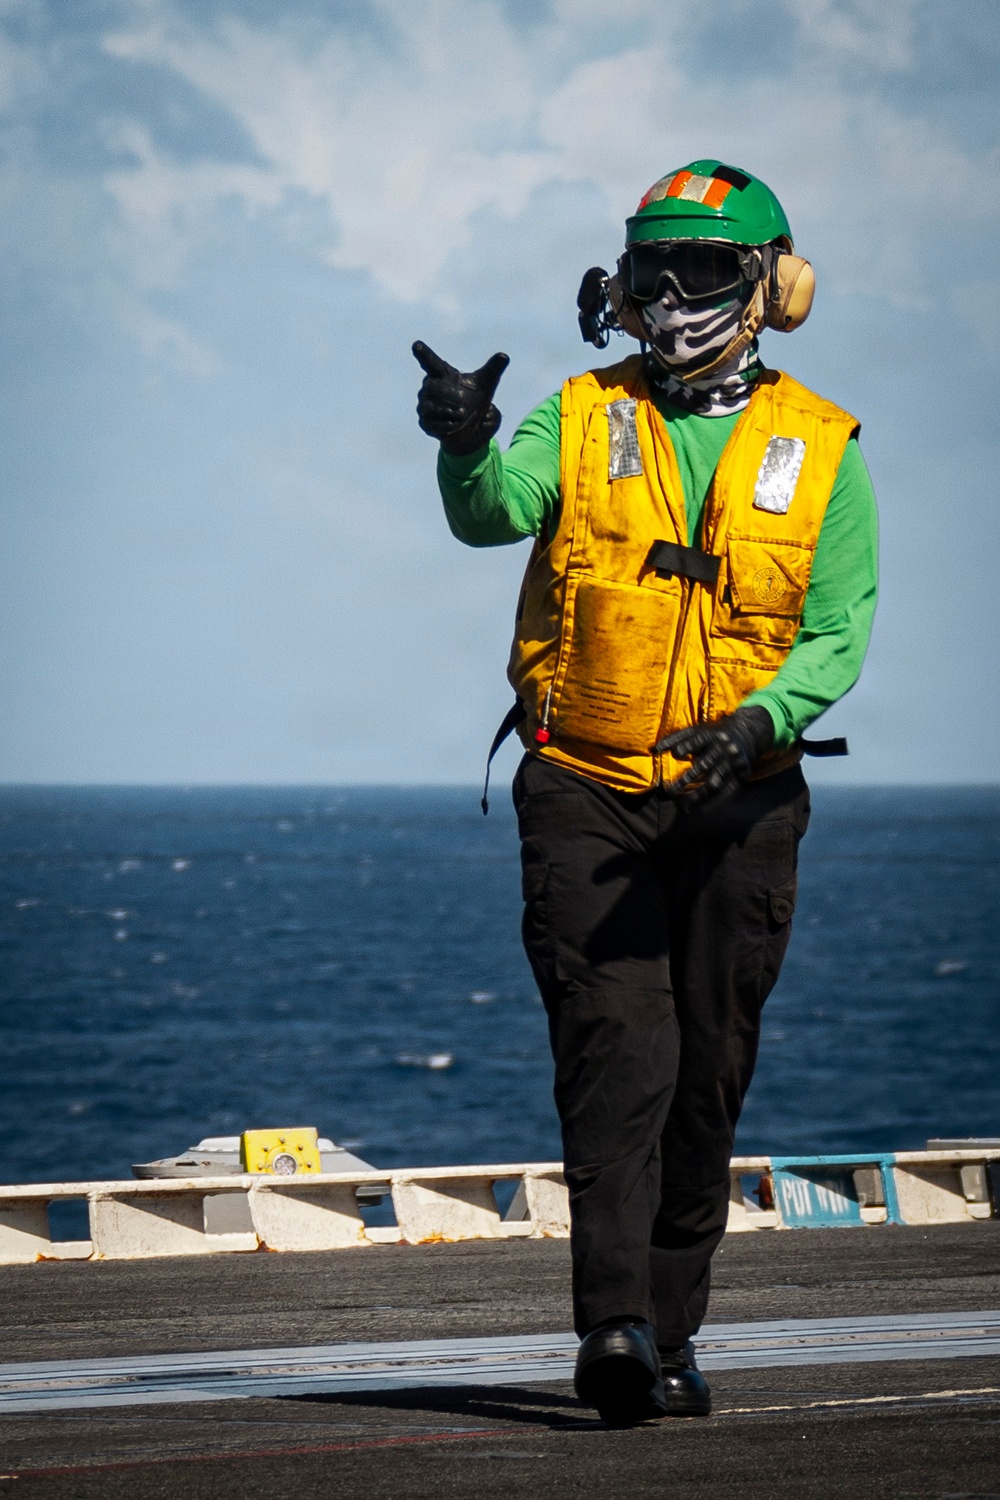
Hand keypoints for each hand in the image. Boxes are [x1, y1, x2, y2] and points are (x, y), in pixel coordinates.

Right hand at [412, 341, 508, 455]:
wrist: (474, 428)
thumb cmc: (476, 399)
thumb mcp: (487, 384)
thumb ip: (494, 369)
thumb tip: (504, 356)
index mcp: (443, 374)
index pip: (431, 362)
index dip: (424, 354)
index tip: (417, 345)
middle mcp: (430, 388)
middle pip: (431, 386)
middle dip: (448, 395)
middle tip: (465, 404)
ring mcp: (425, 406)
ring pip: (429, 406)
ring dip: (447, 410)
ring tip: (462, 414)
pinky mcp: (425, 423)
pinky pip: (430, 422)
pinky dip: (443, 424)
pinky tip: (454, 425)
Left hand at [656, 705, 773, 808]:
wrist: (747, 734)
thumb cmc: (713, 733)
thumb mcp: (697, 730)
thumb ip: (676, 738)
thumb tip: (654, 749)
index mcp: (712, 736)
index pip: (698, 741)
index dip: (687, 746)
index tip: (676, 754)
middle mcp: (724, 749)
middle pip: (704, 765)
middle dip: (686, 779)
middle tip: (670, 791)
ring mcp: (733, 763)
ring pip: (714, 782)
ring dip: (698, 795)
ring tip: (683, 806)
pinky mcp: (741, 775)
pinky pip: (727, 792)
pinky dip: (715, 802)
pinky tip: (702, 810)